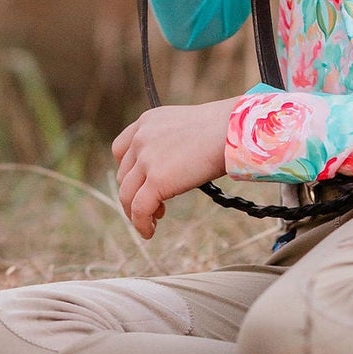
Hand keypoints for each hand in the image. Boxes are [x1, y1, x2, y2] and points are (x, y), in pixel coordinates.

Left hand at [111, 98, 236, 237]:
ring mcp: (146, 159)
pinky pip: (140, 209)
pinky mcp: (155, 180)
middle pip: (124, 175)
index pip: (121, 149)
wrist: (231, 130)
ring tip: (153, 221)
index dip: (127, 171)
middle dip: (134, 194)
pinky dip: (141, 224)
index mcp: (147, 122)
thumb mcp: (184, 128)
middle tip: (154, 205)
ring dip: (135, 213)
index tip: (139, 183)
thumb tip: (170, 169)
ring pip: (127, 195)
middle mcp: (141, 138)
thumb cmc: (221, 129)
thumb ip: (169, 144)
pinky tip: (149, 231)